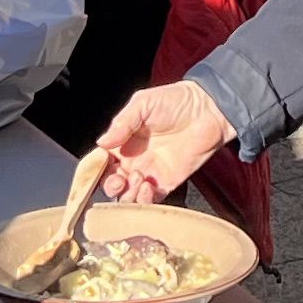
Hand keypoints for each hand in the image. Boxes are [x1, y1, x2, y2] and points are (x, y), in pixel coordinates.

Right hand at [94, 80, 234, 202]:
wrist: (208, 110)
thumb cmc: (175, 101)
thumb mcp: (143, 104)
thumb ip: (122, 123)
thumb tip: (101, 143)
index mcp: (123, 142)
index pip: (101, 162)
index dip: (95, 168)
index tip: (95, 168)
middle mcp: (132, 161)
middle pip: (111, 183)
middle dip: (110, 185)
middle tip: (118, 178)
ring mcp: (149, 174)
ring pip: (127, 196)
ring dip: (127, 193)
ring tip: (138, 177)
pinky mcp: (166, 184)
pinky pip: (149, 202)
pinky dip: (143, 200)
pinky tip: (147, 185)